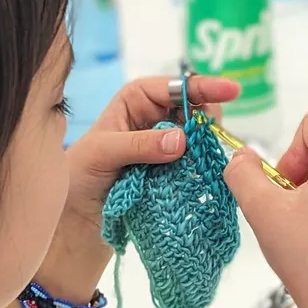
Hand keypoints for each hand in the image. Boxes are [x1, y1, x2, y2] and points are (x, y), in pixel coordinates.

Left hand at [34, 76, 239, 301]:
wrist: (76, 220)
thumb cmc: (78, 177)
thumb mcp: (103, 153)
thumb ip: (140, 144)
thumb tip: (181, 140)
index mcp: (136, 100)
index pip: (176, 87)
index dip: (204, 86)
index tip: (231, 91)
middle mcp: (154, 118)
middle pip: (195, 111)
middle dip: (207, 120)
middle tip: (211, 138)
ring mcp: (165, 147)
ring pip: (199, 139)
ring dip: (205, 148)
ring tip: (203, 162)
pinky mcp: (172, 173)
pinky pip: (195, 166)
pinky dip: (201, 169)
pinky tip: (203, 176)